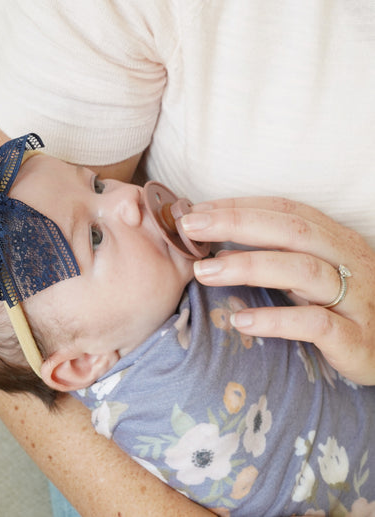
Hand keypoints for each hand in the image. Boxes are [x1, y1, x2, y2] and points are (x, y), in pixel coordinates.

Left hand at [181, 197, 374, 384]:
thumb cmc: (342, 307)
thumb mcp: (311, 274)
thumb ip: (274, 257)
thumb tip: (218, 248)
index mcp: (333, 239)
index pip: (283, 210)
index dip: (239, 206)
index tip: (196, 210)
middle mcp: (348, 260)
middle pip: (290, 231)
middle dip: (236, 224)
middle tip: (190, 227)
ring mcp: (355, 299)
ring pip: (303, 270)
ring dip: (248, 266)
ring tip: (205, 271)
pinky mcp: (356, 338)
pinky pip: (317, 323)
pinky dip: (276, 319)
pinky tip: (241, 320)